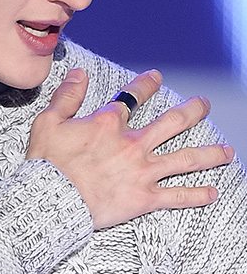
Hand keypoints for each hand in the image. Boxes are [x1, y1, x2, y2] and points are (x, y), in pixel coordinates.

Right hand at [26, 68, 233, 229]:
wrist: (52, 200)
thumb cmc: (47, 163)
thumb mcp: (48, 121)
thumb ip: (67, 96)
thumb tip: (79, 73)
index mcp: (109, 123)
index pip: (133, 96)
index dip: (146, 84)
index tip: (156, 77)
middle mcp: (133, 144)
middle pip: (172, 122)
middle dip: (192, 111)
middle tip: (203, 105)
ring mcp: (143, 171)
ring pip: (185, 158)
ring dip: (209, 153)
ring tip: (227, 151)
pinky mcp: (144, 198)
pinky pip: (177, 196)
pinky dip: (196, 195)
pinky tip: (212, 192)